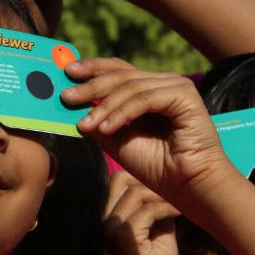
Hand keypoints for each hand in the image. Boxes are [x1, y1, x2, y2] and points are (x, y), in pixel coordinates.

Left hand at [61, 58, 231, 209]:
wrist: (188, 185)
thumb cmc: (157, 166)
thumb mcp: (117, 140)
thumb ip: (98, 120)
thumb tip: (74, 106)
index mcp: (148, 89)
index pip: (117, 70)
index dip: (92, 68)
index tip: (67, 72)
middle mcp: (162, 83)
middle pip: (121, 74)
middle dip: (90, 85)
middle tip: (66, 96)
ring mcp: (175, 86)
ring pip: (130, 87)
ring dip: (104, 106)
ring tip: (86, 125)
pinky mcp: (184, 95)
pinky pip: (145, 99)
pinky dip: (122, 113)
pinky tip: (107, 128)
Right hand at [104, 170, 180, 254]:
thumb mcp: (156, 226)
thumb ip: (154, 205)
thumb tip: (166, 183)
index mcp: (106, 216)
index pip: (116, 179)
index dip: (141, 177)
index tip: (166, 187)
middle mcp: (102, 220)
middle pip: (119, 178)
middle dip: (148, 180)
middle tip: (172, 190)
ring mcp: (110, 228)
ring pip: (136, 192)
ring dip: (162, 195)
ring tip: (180, 202)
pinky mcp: (123, 236)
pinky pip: (148, 210)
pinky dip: (167, 208)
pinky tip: (179, 212)